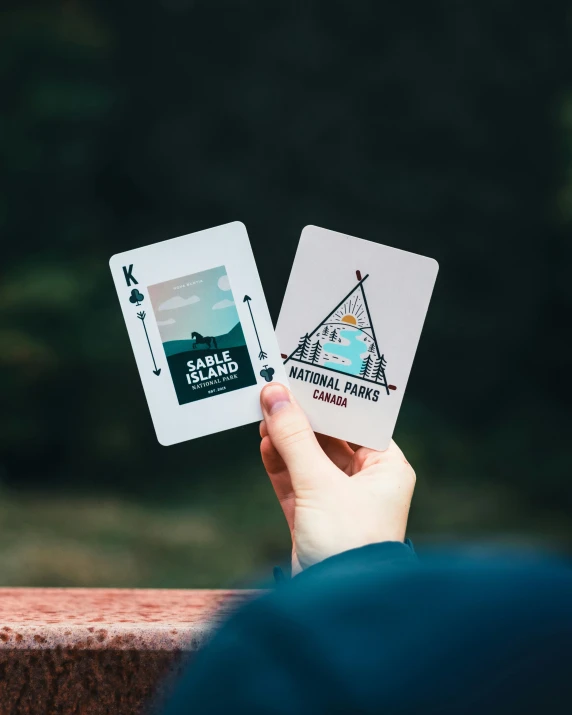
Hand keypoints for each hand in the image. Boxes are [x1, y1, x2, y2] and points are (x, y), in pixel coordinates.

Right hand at [260, 383, 415, 573]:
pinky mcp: (314, 518)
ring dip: (287, 439)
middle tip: (276, 391)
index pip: (358, 422)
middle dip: (302, 418)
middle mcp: (366, 482)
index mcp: (386, 468)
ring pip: (309, 459)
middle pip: (330, 438)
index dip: (331, 399)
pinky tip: (264, 444)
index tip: (306, 376)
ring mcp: (339, 501)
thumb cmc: (348, 542)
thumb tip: (274, 395)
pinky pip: (295, 481)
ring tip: (264, 414)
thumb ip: (294, 438)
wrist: (337, 606)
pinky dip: (279, 464)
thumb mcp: (319, 482)